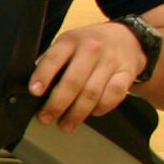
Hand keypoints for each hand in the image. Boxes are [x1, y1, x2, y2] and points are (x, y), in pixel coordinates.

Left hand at [29, 20, 143, 131]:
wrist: (128, 38)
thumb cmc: (90, 44)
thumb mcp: (68, 43)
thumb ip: (53, 61)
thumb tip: (35, 86)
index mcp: (71, 40)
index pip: (53, 59)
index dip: (42, 76)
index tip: (34, 92)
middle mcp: (91, 49)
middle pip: (73, 81)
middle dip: (57, 104)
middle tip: (46, 118)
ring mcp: (111, 61)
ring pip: (92, 92)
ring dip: (77, 113)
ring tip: (66, 125)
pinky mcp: (127, 74)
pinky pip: (113, 96)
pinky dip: (101, 108)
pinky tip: (92, 113)